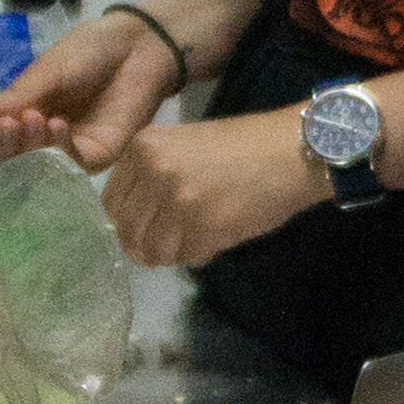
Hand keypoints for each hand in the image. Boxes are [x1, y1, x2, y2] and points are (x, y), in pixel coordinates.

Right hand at [0, 7, 180, 170]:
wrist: (137, 46)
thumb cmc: (89, 52)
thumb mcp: (45, 72)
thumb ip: (16, 97)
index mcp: (23, 113)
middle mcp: (42, 137)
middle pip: (10, 159)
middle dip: (3, 146)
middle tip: (5, 125)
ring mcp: (69, 148)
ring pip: (38, 167)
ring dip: (29, 147)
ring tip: (32, 119)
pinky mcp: (98, 155)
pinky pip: (71, 164)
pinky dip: (59, 149)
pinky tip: (56, 126)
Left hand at [98, 108, 321, 272]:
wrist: (292, 150)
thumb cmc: (243, 147)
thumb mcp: (182, 145)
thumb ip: (150, 176)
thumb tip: (128, 225)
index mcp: (143, 148)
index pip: (111, 204)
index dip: (129, 223)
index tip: (149, 228)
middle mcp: (153, 171)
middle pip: (127, 232)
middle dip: (148, 245)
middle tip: (173, 242)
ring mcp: (177, 200)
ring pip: (154, 251)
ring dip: (175, 252)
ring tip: (199, 237)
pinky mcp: (204, 226)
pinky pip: (187, 257)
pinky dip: (201, 254)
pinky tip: (219, 235)